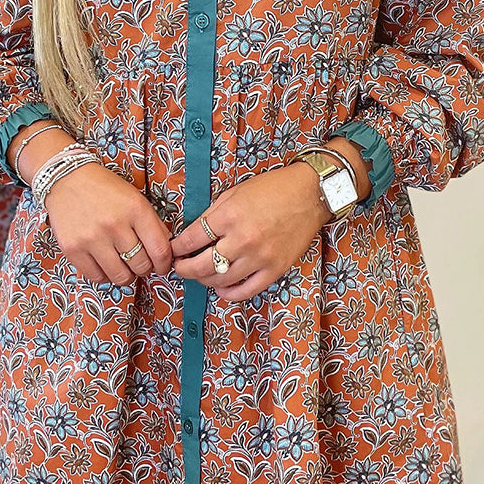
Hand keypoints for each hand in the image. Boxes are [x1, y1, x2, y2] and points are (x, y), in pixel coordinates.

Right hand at [44, 161, 173, 286]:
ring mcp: (92, 238)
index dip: (164, 264)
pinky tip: (105, 266)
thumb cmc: (104, 188)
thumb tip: (165, 252)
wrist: (67, 179)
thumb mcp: (136, 199)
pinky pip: (96, 277)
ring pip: (120, 276)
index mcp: (136, 209)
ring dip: (126, 276)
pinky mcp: (73, 249)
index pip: (160, 250)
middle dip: (144, 269)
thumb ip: (153, 224)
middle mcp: (114, 225)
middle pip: (141, 265)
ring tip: (123, 267)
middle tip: (140, 264)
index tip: (162, 266)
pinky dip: (105, 276)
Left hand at [171, 163, 326, 302]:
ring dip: (203, 280)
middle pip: (201, 264)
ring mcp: (260, 257)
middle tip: (178, 267)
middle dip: (184, 268)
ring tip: (199, 274)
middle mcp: (242, 239)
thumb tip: (193, 233)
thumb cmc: (273, 189)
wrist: (310, 194)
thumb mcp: (235, 193)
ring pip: (220, 280)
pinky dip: (229, 293)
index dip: (177, 247)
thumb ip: (214, 214)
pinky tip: (221, 288)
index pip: (192, 238)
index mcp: (230, 215)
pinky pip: (246, 290)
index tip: (173, 249)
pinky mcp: (275, 269)